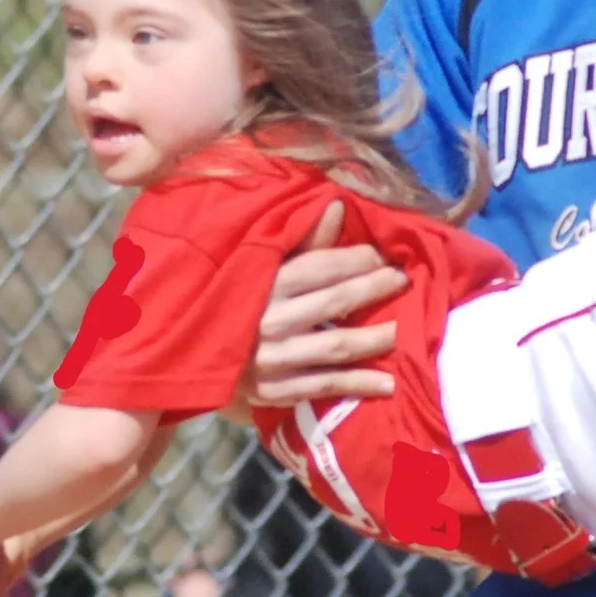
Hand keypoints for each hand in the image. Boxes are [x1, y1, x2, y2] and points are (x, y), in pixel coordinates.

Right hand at [241, 201, 403, 408]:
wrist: (191, 351)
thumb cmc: (237, 297)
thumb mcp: (261, 265)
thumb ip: (303, 242)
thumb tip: (338, 206)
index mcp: (264, 281)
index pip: (320, 266)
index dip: (357, 260)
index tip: (382, 256)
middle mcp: (268, 319)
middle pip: (334, 303)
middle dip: (373, 290)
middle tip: (403, 283)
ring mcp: (272, 358)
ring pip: (334, 346)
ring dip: (374, 339)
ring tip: (404, 332)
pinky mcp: (274, 390)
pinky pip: (324, 385)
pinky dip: (358, 384)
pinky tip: (388, 383)